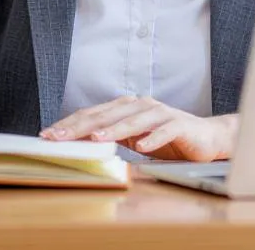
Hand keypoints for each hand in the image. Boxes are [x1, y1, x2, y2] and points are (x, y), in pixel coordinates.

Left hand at [41, 96, 236, 162]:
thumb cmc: (167, 139)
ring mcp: (162, 113)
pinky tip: (142, 148)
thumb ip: (111, 137)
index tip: (48, 135)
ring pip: (134, 120)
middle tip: (60, 137)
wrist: (206, 137)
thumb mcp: (133, 138)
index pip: (93, 114)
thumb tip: (78, 145)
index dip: (70, 124)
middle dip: (81, 127)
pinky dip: (153, 138)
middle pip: (108, 115)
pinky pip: (165, 131)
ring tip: (96, 139)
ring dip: (114, 130)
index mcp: (127, 107)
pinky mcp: (180, 124)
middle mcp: (141, 105)